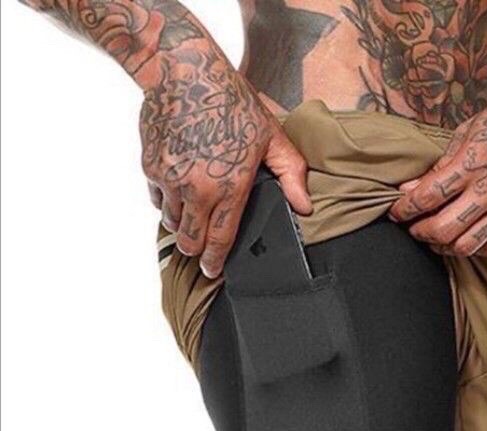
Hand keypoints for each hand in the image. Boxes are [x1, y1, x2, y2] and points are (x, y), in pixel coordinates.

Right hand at [139, 50, 310, 277]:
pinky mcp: (150, 165)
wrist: (186, 71)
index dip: (216, 262)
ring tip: (194, 218)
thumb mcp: (273, 138)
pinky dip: (166, 200)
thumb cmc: (233, 102)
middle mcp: (195, 189)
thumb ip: (292, 176)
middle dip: (196, 251)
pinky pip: (156, 197)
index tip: (214, 272)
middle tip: (202, 252)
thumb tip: (305, 207)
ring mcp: (169, 179)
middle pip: (189, 241)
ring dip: (181, 225)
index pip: (220, 240)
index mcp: (228, 187)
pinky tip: (178, 190)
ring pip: (171, 221)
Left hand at [388, 77, 486, 257]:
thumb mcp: (470, 129)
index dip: (404, 209)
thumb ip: (441, 164)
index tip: (395, 212)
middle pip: (444, 229)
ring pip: (469, 245)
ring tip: (436, 239)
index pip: (427, 196)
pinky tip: (467, 240)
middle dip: (420, 232)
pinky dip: (477, 249)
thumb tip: (411, 189)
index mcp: (473, 162)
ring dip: (445, 247)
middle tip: (412, 228)